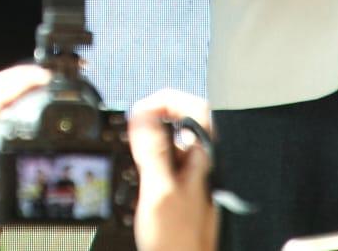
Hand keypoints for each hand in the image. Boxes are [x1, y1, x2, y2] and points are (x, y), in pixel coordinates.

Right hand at [127, 89, 219, 250]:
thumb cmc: (177, 242)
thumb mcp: (159, 191)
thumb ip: (153, 152)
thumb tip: (142, 115)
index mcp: (205, 159)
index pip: (196, 108)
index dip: (167, 101)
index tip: (141, 110)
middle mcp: (204, 165)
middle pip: (181, 123)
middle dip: (152, 121)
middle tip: (131, 133)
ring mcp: (194, 178)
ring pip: (170, 144)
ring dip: (148, 144)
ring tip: (134, 159)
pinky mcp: (182, 190)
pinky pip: (165, 164)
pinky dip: (149, 163)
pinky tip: (139, 179)